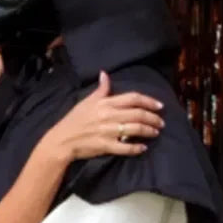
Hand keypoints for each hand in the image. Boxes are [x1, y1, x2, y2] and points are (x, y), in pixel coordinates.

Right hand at [43, 71, 164, 161]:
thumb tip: (105, 74)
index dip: (149, 101)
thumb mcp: (86, 101)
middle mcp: (109, 116)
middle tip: (161, 122)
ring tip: (155, 133)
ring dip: (149, 131)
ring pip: (135, 130)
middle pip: (138, 114)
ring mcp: (108, 132)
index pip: (133, 98)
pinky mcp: (106, 146)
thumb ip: (100, 89)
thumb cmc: (74, 120)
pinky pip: (126, 147)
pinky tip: (142, 148)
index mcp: (105, 104)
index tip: (159, 106)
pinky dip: (136, 148)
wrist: (62, 140)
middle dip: (153, 118)